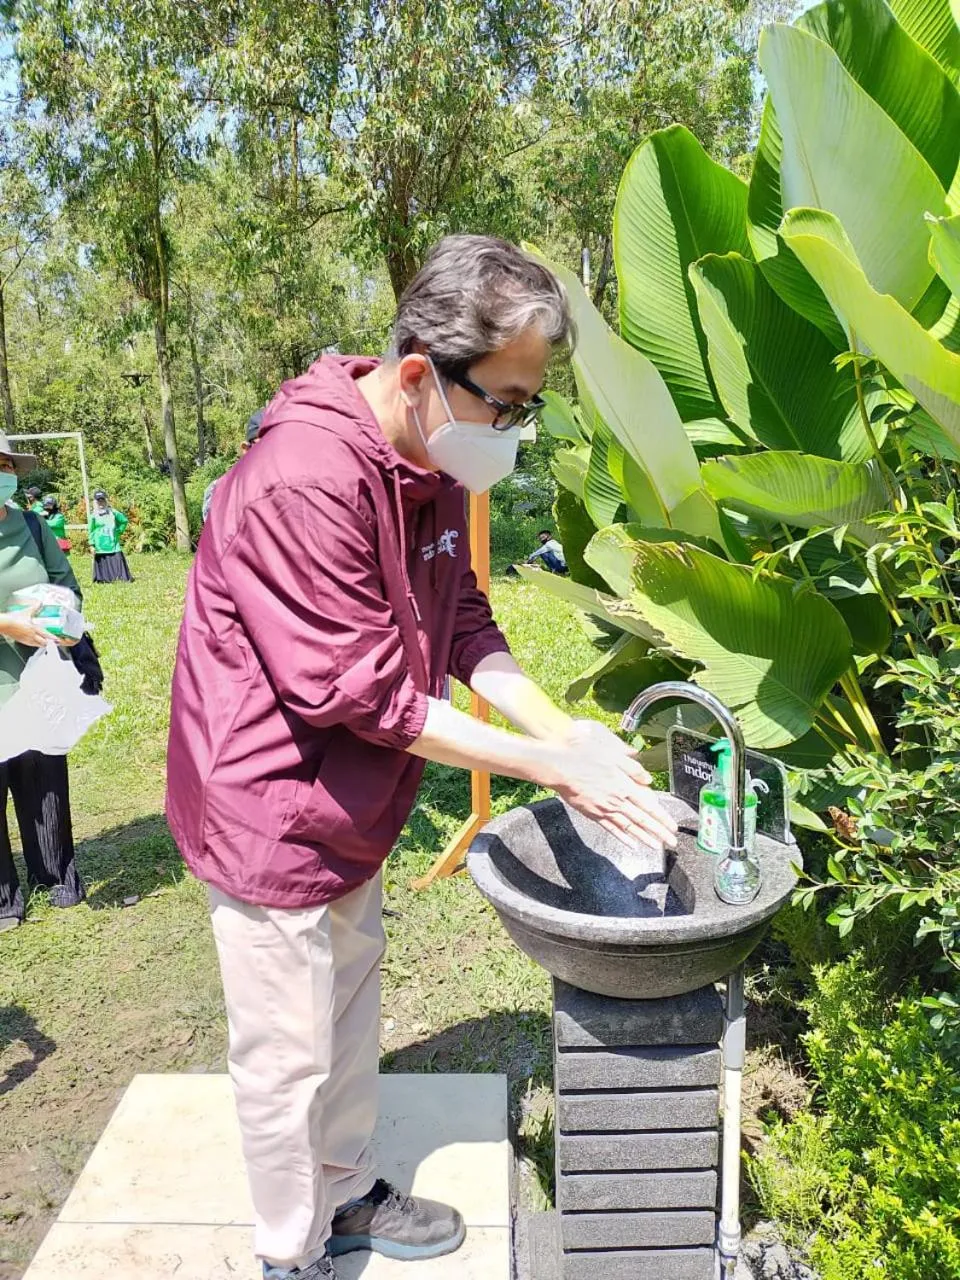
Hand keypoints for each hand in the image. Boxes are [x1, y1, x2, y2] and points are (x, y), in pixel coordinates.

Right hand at [0, 604, 59, 647]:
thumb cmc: (13, 619)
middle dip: (50, 643)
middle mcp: (31, 636)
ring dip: (43, 644)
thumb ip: (34, 608)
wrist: (5, 624)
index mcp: (34, 629)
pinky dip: (36, 644)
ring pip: (38, 645)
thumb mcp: (26, 612)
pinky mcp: (22, 641)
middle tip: (55, 643)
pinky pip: (31, 645)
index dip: (52, 638)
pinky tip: (36, 643)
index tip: (58, 639)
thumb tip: (39, 603)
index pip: (46, 635)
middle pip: (43, 642)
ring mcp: (26, 640)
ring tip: (48, 643)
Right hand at [544, 720, 677, 850]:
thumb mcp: (612, 754)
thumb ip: (632, 768)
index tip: (673, 826)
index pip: (649, 805)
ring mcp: (604, 810)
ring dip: (644, 838)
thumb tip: (648, 779)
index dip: (662, 817)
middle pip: (642, 820)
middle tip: (672, 843)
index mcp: (624, 785)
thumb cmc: (584, 755)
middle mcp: (617, 801)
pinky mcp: (592, 814)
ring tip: (656, 846)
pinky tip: (631, 844)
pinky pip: (611, 829)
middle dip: (659, 832)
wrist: (559, 766)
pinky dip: (623, 838)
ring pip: (629, 827)